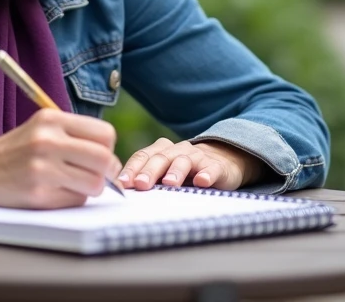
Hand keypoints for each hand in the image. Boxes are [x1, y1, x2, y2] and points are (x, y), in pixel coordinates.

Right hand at [0, 108, 120, 208]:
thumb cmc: (19, 149)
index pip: (105, 133)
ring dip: (91, 187)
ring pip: (95, 183)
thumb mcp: (43, 127)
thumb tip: (112, 157)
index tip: (102, 156)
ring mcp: (43, 168)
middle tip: (98, 175)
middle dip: (107, 171)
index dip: (109, 148)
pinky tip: (56, 191)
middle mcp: (48, 140)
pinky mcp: (39, 193)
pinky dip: (73, 198)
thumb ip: (75, 134)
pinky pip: (76, 200)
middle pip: (105, 159)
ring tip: (75, 183)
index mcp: (52, 119)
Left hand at [117, 137, 265, 191]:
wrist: (223, 160)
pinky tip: (203, 182)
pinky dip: (207, 174)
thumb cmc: (185, 171)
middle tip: (141, 185)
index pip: (143, 156)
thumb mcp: (165, 172)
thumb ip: (147, 179)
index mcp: (161, 151)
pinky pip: (212, 168)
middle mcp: (177, 150)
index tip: (123, 183)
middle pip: (161, 158)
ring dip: (176, 171)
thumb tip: (120, 193)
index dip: (132, 169)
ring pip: (184, 161)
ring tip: (170, 184)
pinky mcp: (217, 166)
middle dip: (149, 171)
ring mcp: (198, 157)